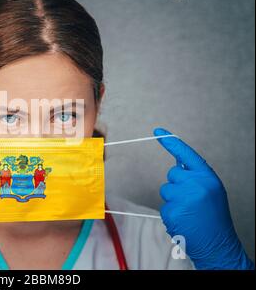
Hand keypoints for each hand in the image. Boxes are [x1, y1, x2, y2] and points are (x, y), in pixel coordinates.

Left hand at [154, 128, 253, 269]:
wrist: (219, 245)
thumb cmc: (214, 218)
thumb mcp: (210, 191)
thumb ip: (195, 176)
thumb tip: (178, 162)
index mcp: (208, 178)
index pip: (186, 154)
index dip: (171, 142)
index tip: (157, 131)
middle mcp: (196, 185)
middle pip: (172, 174)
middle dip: (177, 185)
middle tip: (191, 201)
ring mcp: (184, 198)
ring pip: (165, 190)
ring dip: (173, 200)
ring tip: (188, 213)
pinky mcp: (173, 211)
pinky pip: (164, 207)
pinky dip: (171, 214)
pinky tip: (184, 221)